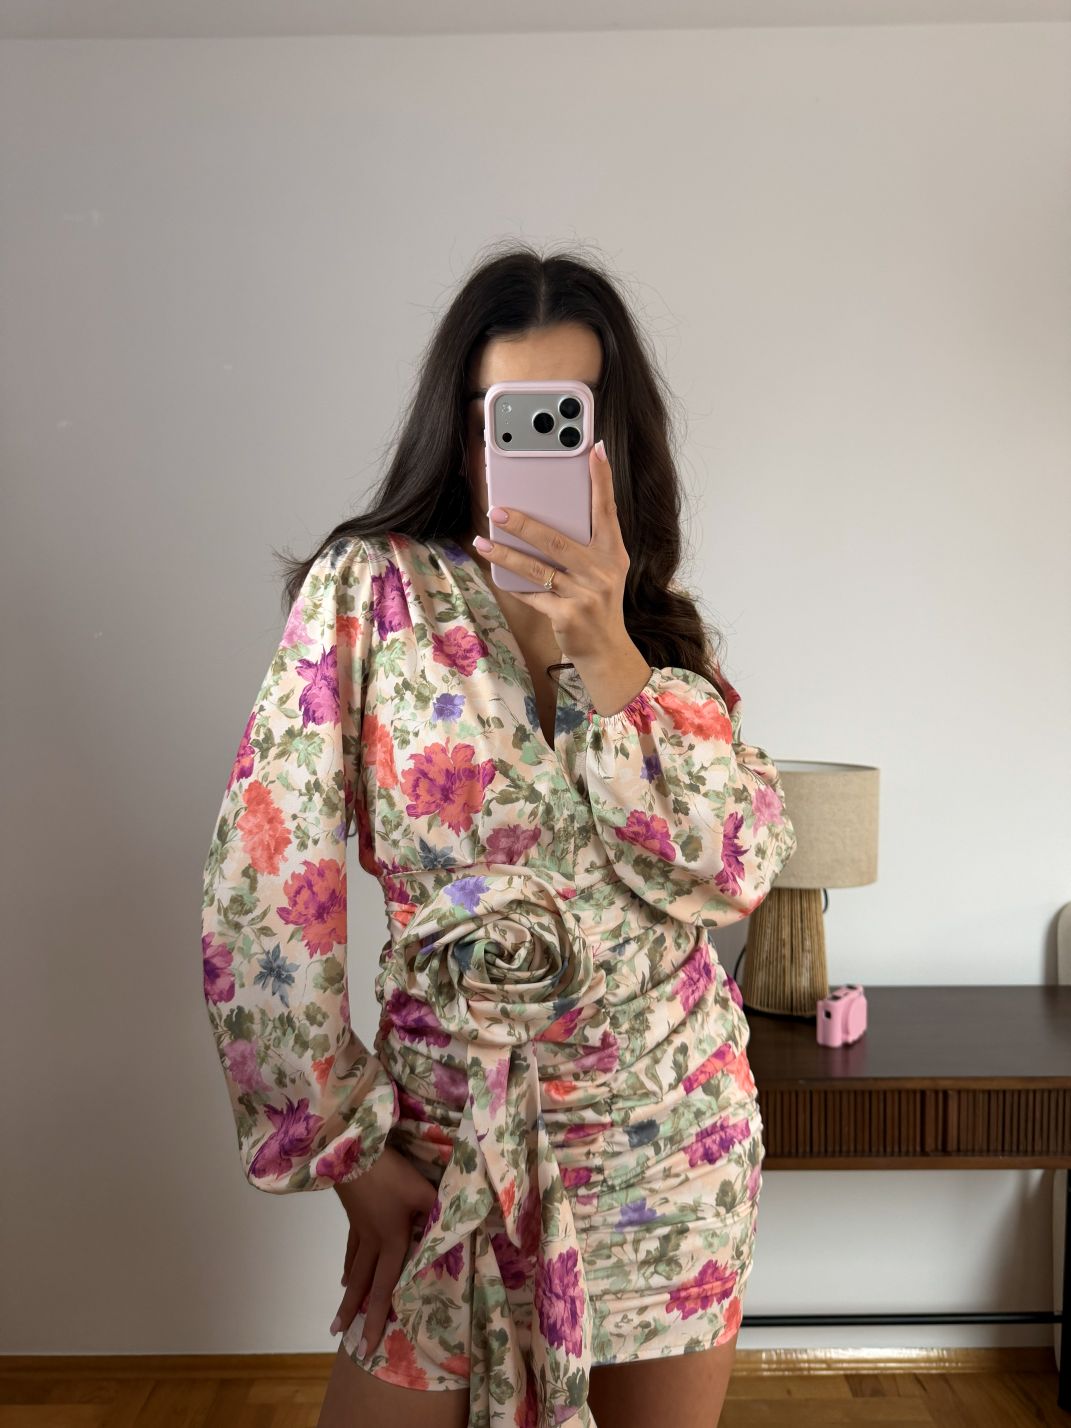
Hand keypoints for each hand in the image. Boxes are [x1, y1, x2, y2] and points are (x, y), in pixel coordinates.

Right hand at [330, 1145, 437, 1356]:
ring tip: (342, 1314)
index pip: (385, 1287)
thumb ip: (440, 1212)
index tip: (366, 1345)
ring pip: (354, 1268)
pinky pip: (351, 1246)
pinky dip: (349, 1262)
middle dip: (353, 1312)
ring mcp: (360, 1228)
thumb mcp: (422, 1191)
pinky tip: (345, 1271)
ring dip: (349, 1292)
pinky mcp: (354, 1214)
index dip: (376, 1318)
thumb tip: (463, 1227)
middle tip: (340, 1336)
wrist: (353, 1153)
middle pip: (363, 1283)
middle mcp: (374, 1242)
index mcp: (392, 1241)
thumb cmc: (390, 1176)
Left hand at [476, 439, 630, 664]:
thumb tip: (556, 511)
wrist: (607, 650)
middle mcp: (602, 571)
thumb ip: (588, 543)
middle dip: (525, 524)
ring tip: (483, 541)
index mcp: (613, 553)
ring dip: (506, 554)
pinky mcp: (568, 616)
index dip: (602, 479)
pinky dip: (513, 584)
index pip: (608, 509)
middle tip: (498, 510)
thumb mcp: (605, 570)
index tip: (595, 449)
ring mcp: (585, 595)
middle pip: (557, 541)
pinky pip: (533, 595)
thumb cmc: (599, 602)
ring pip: (538, 568)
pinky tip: (496, 573)